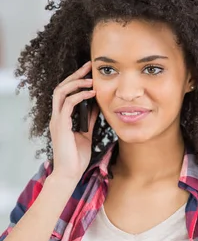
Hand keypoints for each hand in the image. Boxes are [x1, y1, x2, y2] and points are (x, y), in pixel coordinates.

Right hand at [49, 60, 99, 182]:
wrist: (70, 174)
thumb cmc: (77, 158)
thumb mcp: (86, 134)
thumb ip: (89, 120)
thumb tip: (96, 106)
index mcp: (61, 118)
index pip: (65, 93)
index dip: (76, 81)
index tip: (89, 73)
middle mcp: (57, 117)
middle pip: (61, 87)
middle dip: (75, 75)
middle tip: (89, 66)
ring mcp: (57, 120)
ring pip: (61, 92)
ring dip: (76, 83)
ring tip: (91, 80)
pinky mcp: (60, 125)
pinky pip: (68, 104)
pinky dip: (79, 96)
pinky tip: (91, 94)